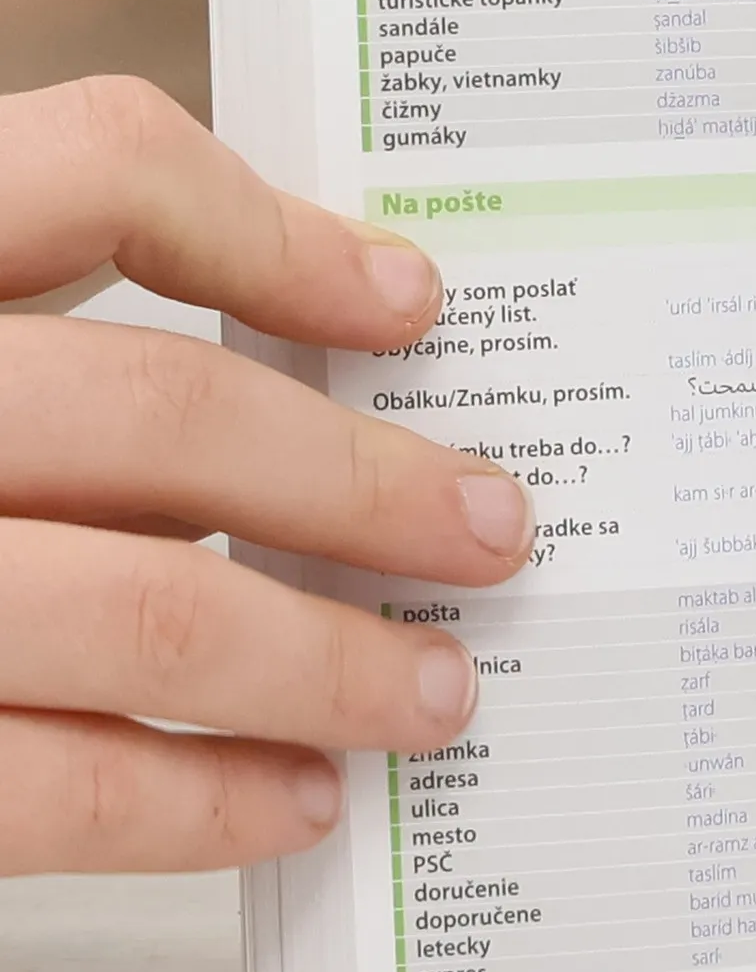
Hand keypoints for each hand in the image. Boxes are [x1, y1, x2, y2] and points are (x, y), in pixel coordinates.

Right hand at [0, 78, 534, 875]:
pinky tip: (295, 799)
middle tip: (493, 527)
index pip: (93, 171)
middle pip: (160, 416)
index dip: (274, 233)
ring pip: (140, 608)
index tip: (415, 302)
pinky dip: (197, 801)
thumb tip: (288, 343)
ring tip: (436, 691)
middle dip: (359, 482)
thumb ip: (19, 305)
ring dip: (323, 659)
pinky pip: (46, 782)